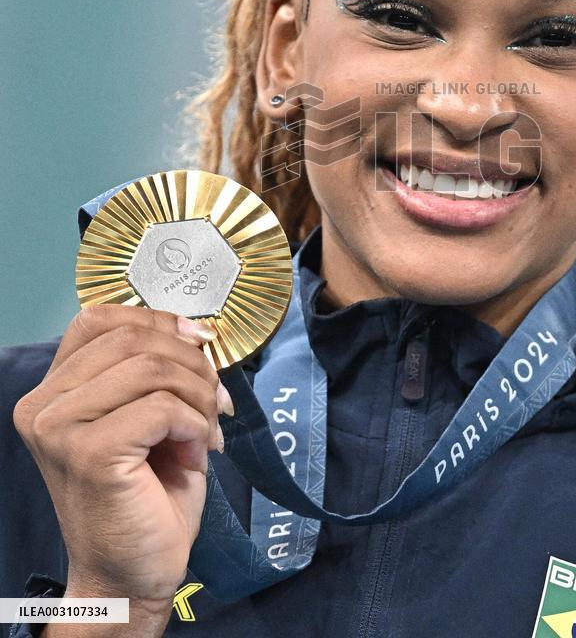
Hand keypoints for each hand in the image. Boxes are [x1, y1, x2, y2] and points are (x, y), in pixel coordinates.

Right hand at [13, 305, 233, 618]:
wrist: (132, 573)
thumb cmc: (146, 492)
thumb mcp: (148, 413)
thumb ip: (156, 368)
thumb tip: (197, 330)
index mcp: (53, 390)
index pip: (99, 318)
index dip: (158, 320)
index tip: (200, 341)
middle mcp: (44, 406)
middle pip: (132, 338)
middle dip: (191, 362)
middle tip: (215, 398)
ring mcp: (60, 429)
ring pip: (151, 368)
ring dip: (199, 394)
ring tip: (208, 426)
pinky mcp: (90, 453)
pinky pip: (163, 407)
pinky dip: (196, 422)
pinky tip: (198, 448)